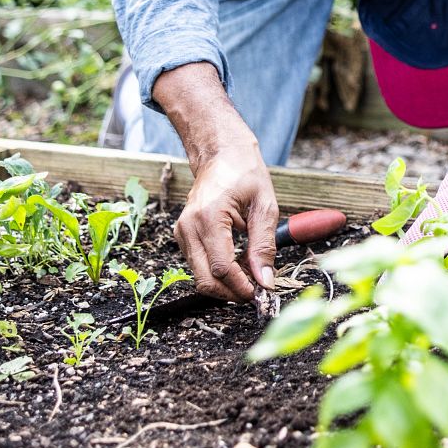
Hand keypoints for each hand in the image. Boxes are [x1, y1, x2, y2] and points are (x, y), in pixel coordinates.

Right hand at [174, 146, 279, 308]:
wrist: (221, 155)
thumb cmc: (245, 174)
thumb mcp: (265, 206)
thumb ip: (264, 246)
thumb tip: (265, 280)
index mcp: (209, 217)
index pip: (221, 267)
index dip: (241, 286)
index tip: (260, 292)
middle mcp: (189, 227)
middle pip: (205, 279)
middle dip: (231, 292)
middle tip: (255, 291)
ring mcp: (182, 232)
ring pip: (200, 276)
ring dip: (224, 285)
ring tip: (249, 277)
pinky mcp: (183, 236)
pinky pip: (198, 265)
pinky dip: (216, 273)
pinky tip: (236, 266)